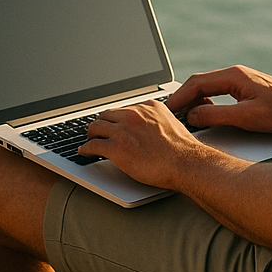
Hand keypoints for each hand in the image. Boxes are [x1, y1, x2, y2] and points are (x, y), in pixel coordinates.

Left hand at [78, 100, 204, 189]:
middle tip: (97, 133)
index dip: (115, 119)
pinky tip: (85, 152)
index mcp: (147, 107)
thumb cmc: (182, 150)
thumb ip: (154, 121)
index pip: (123, 109)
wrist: (186, 164)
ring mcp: (123, 130)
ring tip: (90, 141)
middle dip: (101, 124)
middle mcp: (133, 115)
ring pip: (96, 127)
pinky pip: (93, 145)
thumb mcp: (170, 124)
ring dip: (91, 135)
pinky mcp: (116, 148)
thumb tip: (146, 128)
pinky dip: (86, 149)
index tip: (111, 124)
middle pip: (106, 115)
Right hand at [166, 65, 271, 133]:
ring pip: (207, 86)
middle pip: (198, 82)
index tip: (168, 110)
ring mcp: (239, 79)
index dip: (179, 97)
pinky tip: (205, 114)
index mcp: (233, 76)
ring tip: (184, 116)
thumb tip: (193, 117)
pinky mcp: (244, 87)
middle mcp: (234, 73)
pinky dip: (205, 101)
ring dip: (193, 100)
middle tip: (170, 114)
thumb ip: (216, 117)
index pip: (196, 83)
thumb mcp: (247, 117)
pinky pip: (217, 91)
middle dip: (182, 98)